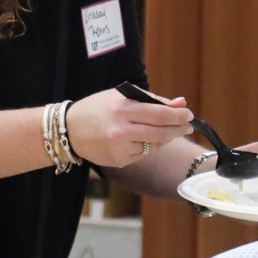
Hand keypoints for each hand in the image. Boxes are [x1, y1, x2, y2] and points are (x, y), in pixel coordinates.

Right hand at [67, 86, 195, 168]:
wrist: (69, 130)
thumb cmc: (97, 109)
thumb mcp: (121, 97)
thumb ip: (152, 100)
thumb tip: (180, 103)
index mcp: (122, 109)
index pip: (159, 113)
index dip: (178, 115)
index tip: (188, 114)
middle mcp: (121, 130)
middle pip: (161, 133)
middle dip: (178, 129)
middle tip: (188, 126)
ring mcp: (120, 148)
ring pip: (154, 146)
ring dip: (165, 139)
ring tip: (167, 131)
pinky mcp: (119, 161)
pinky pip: (142, 154)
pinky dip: (147, 147)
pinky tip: (142, 140)